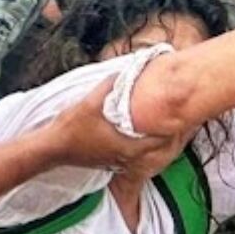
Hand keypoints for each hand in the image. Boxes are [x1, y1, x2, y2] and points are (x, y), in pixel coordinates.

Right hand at [48, 79, 184, 173]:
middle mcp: (125, 157)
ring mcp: (117, 162)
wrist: (53, 147)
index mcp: (126, 145)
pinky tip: (141, 136)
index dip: (172, 130)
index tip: (181, 118)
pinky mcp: (110, 162)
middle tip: (178, 122)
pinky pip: (134, 157)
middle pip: (156, 151)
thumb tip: (125, 71)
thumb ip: (110, 86)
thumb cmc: (72, 127)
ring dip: (156, 144)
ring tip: (165, 129)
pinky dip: (142, 148)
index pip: (159, 141)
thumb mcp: (90, 101)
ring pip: (145, 156)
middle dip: (168, 137)